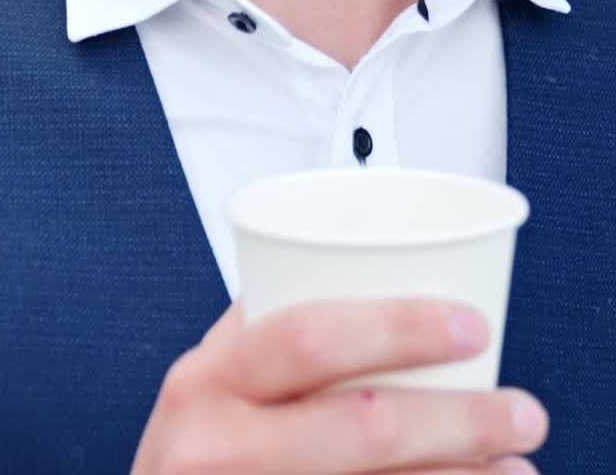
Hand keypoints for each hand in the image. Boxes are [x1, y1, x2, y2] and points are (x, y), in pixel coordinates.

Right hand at [131, 298, 547, 472]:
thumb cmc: (193, 450)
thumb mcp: (206, 380)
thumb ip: (266, 331)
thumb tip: (357, 261)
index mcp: (207, 379)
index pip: (309, 338)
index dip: (397, 328)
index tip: (471, 323)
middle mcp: (219, 450)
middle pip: (361, 429)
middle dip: (459, 420)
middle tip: (522, 410)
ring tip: (518, 468)